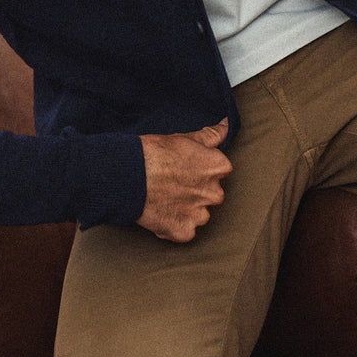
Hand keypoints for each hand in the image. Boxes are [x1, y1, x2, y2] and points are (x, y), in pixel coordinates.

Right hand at [136, 119, 231, 241]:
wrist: (129, 174)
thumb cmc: (155, 152)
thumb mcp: (185, 137)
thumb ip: (211, 135)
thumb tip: (226, 125)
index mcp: (218, 167)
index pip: (219, 170)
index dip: (200, 168)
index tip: (185, 167)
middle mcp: (214, 193)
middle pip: (210, 193)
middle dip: (196, 189)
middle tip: (173, 181)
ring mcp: (200, 214)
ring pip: (199, 213)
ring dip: (187, 208)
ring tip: (166, 196)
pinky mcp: (185, 231)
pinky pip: (185, 230)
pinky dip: (175, 223)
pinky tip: (161, 210)